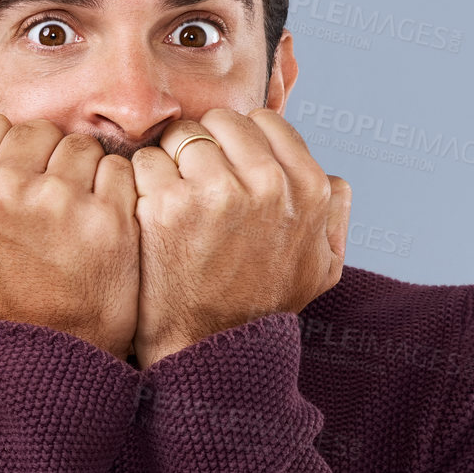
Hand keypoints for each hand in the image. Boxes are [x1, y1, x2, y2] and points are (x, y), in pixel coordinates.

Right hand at [0, 114, 140, 360]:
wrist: (45, 359)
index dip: (10, 150)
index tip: (20, 180)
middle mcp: (5, 190)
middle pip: (40, 131)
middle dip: (49, 158)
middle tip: (53, 200)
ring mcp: (59, 202)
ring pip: (81, 146)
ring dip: (85, 173)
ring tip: (79, 213)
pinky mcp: (107, 218)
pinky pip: (119, 170)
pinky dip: (117, 190)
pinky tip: (105, 222)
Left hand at [128, 108, 350, 368]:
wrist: (209, 351)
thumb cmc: (262, 308)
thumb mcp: (322, 266)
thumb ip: (333, 214)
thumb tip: (330, 175)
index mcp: (308, 188)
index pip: (263, 121)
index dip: (238, 142)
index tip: (226, 169)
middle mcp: (267, 183)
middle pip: (220, 121)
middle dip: (203, 145)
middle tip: (193, 183)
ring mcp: (215, 192)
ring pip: (181, 136)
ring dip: (170, 162)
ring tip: (171, 200)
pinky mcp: (166, 205)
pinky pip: (145, 162)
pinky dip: (140, 183)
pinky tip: (148, 213)